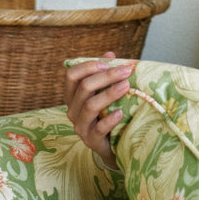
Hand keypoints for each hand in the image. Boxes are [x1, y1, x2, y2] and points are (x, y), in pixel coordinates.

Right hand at [64, 52, 135, 169]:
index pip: (71, 75)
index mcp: (73, 95)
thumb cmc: (107, 113)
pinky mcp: (90, 141)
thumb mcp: (104, 92)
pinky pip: (98, 128)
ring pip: (90, 106)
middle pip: (84, 87)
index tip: (107, 63)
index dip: (88, 66)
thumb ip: (105, 74)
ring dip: (110, 94)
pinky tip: (121, 112)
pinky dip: (110, 119)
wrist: (112, 145)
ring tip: (127, 86)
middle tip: (126, 71)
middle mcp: (72, 110)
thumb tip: (110, 54)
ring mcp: (80, 126)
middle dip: (107, 76)